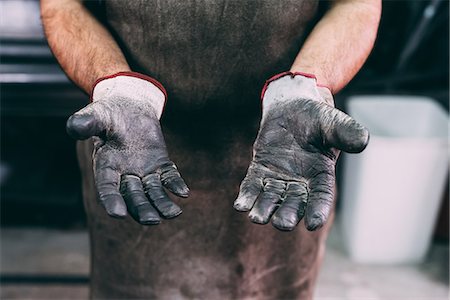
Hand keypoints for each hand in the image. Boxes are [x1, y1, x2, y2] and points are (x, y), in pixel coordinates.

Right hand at [67, 72, 188, 224]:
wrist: (130, 108)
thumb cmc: (109, 112)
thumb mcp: (97, 114)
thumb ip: (86, 122)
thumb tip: (75, 128)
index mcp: (106, 165)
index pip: (107, 187)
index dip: (112, 200)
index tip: (118, 214)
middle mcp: (125, 174)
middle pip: (133, 196)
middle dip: (142, 209)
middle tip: (152, 220)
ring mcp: (144, 171)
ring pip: (153, 192)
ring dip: (162, 204)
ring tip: (174, 214)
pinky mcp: (160, 165)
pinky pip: (169, 178)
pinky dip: (175, 185)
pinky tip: (184, 193)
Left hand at [234, 72, 368, 230]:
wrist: (292, 106)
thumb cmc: (317, 117)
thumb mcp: (333, 122)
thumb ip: (345, 132)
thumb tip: (363, 141)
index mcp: (321, 175)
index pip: (321, 197)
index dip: (317, 210)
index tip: (313, 224)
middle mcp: (299, 182)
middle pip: (294, 203)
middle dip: (288, 214)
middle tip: (282, 224)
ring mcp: (278, 177)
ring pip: (271, 198)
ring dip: (264, 208)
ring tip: (256, 217)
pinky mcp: (259, 169)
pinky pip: (252, 185)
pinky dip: (247, 196)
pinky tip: (240, 205)